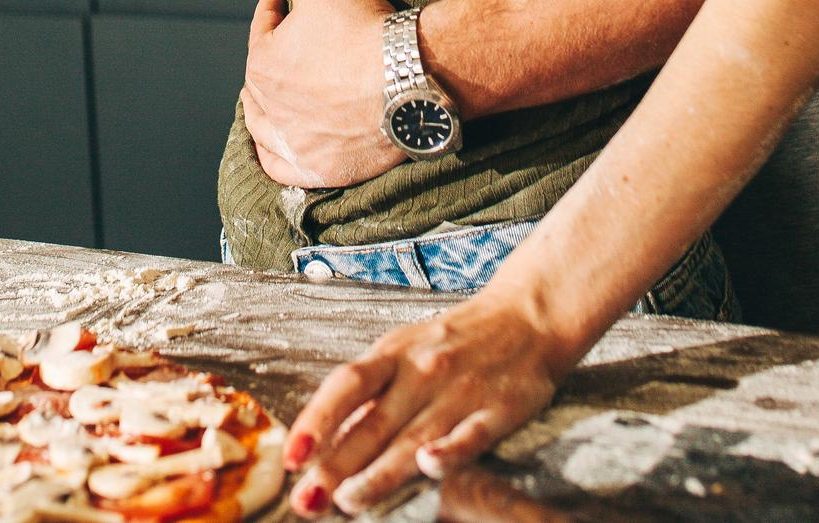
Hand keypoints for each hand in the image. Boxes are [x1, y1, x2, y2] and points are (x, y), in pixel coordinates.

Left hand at [242, 0, 404, 189]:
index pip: (262, 29)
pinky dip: (276, 156)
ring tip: (276, 98)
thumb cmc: (365, 29)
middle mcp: (269, 108)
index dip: (276, 8)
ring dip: (265, 109)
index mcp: (261, 63)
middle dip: (272, 58)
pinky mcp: (319, 169)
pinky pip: (281, 168)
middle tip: (290, 46)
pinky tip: (282, 144)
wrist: (412, 76)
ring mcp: (294, 143)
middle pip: (262, 80)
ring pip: (263, 128)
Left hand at [284, 291, 571, 515]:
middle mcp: (422, 371)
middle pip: (373, 422)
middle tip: (305, 500)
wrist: (527, 315)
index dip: (317, 420)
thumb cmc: (454, 341)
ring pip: (414, 437)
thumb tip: (327, 442)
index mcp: (394, 354)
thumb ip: (371, 395)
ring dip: (379, 472)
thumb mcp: (404, 351)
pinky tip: (429, 467)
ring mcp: (460, 391)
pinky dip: (450, 450)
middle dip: (336, 465)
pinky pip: (472, 434)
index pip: (346, 385)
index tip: (291, 455)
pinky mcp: (499, 409)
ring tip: (348, 501)